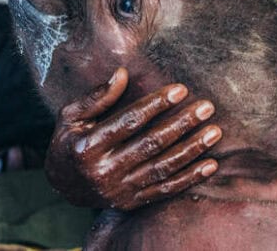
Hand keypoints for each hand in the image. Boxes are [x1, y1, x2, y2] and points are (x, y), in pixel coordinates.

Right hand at [45, 67, 221, 209]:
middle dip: (182, 124)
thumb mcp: (70, 117)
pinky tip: (211, 165)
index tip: (180, 90)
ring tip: (214, 132)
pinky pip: (166, 190)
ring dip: (192, 150)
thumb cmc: (68, 142)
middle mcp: (105, 171)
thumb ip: (96, 98)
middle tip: (206, 107)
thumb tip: (122, 73)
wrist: (62, 186)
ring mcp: (120, 190)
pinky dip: (190, 179)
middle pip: (151, 145)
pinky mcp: (131, 203)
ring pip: (163, 168)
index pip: (129, 122)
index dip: (156, 105)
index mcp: (88, 146)